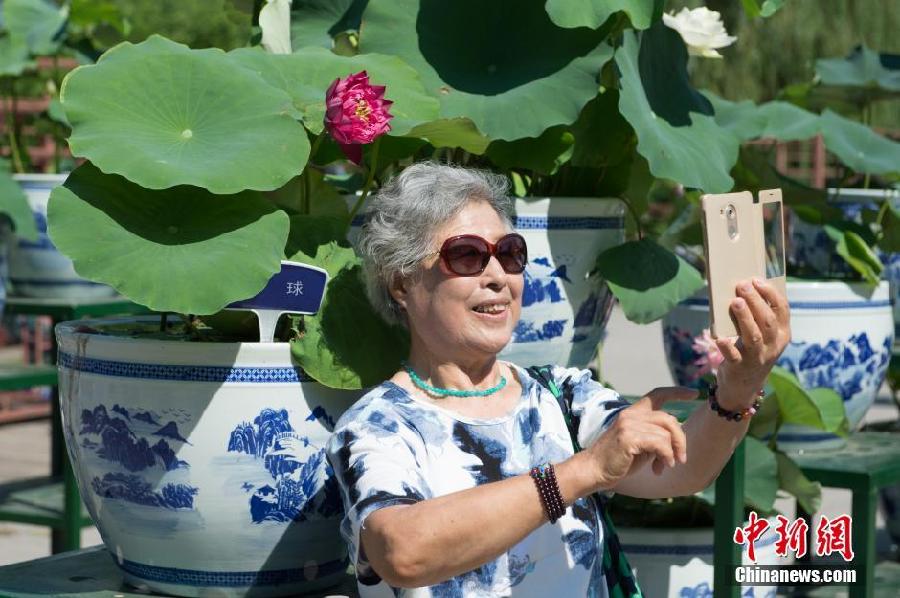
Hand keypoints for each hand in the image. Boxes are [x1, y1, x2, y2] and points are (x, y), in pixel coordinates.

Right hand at [584, 387, 695, 489]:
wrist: (592, 470)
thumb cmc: (616, 461)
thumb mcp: (639, 445)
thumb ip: (655, 436)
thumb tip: (677, 439)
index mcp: (632, 413)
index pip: (657, 395)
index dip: (676, 392)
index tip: (693, 393)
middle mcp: (631, 414)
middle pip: (669, 419)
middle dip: (680, 439)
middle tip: (681, 458)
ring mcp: (629, 424)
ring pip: (666, 433)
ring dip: (672, 453)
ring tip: (666, 466)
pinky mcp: (629, 437)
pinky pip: (660, 444)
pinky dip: (666, 457)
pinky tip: (661, 468)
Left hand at [714, 278, 790, 408]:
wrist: (743, 386)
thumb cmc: (751, 351)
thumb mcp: (762, 335)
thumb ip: (757, 316)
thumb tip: (743, 289)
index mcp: (782, 334)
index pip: (782, 310)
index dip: (770, 294)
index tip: (756, 280)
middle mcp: (773, 346)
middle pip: (767, 320)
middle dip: (756, 301)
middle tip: (742, 285)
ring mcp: (757, 357)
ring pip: (754, 336)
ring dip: (745, 318)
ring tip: (735, 302)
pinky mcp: (740, 367)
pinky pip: (734, 356)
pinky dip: (727, 346)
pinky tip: (720, 338)